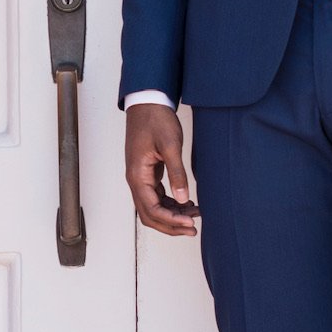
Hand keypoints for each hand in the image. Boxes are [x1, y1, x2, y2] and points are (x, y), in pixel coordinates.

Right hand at [126, 102, 200, 236]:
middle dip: (170, 225)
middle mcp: (136, 180)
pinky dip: (171, 204)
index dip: (171, 221)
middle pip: (150, 215)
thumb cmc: (155, 120)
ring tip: (194, 216)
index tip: (189, 224)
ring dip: (172, 215)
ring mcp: (141, 178)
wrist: (148, 103)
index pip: (151, 209)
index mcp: (137, 175)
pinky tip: (187, 203)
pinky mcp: (148, 173)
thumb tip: (184, 198)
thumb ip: (177, 173)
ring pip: (153, 207)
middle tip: (192, 229)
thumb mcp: (170, 145)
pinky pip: (157, 197)